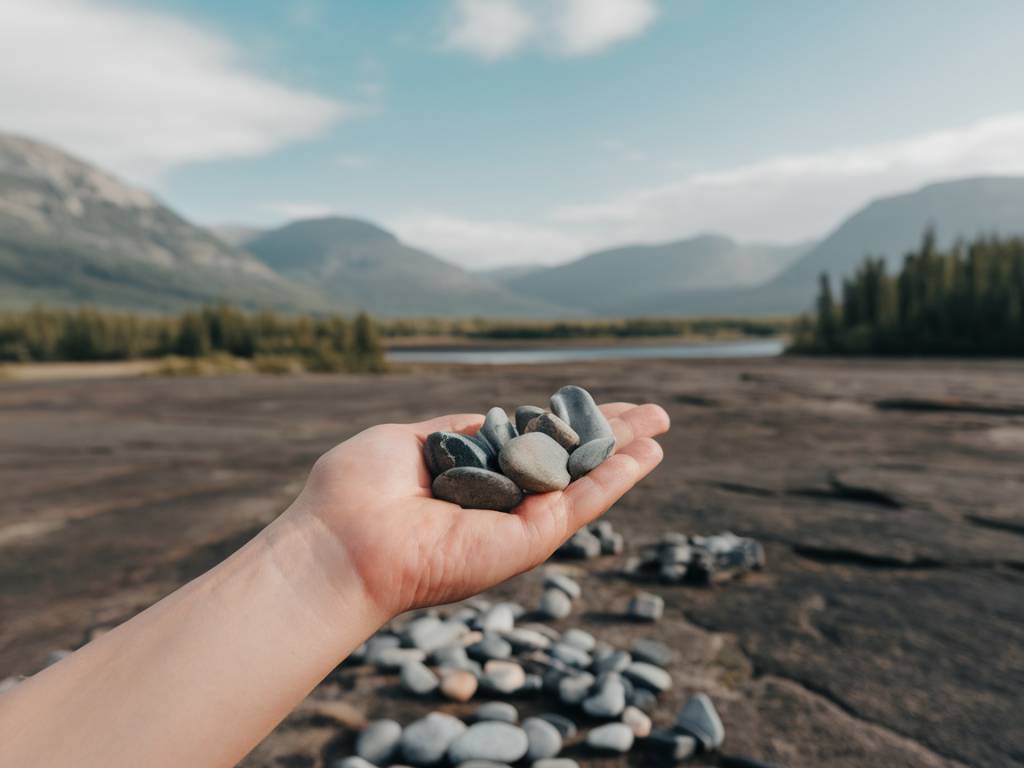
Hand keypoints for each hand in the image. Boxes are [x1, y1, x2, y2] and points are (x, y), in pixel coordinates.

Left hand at [288, 402, 669, 618]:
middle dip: (610, 436)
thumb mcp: (412, 439)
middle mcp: (499, 503)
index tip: (592, 403)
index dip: (565, 422)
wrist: (340, 540)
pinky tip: (645, 455)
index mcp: (472, 476)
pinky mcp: (523, 544)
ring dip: (625, 454)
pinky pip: (577, 505)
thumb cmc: (358, 489)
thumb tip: (493, 416)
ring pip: (583, 483)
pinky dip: (614, 479)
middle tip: (654, 413)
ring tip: (661, 427)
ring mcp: (514, 525)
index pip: (532, 443)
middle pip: (568, 462)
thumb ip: (459, 429)